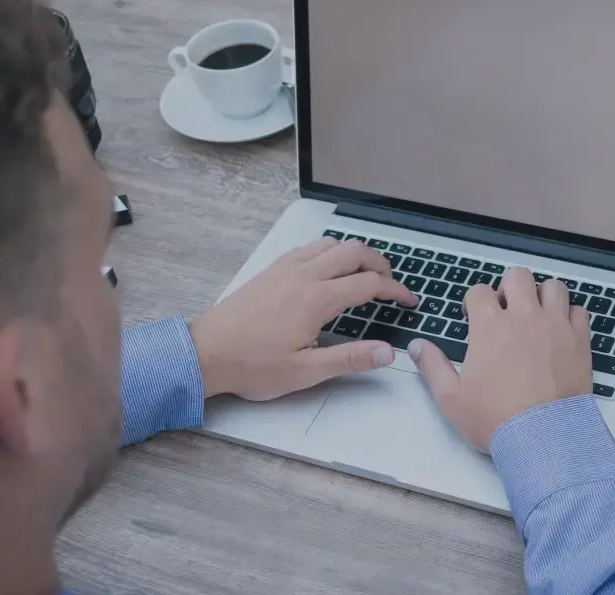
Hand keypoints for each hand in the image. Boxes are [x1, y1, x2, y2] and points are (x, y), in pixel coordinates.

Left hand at [189, 237, 416, 399]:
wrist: (206, 353)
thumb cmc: (251, 365)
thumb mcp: (306, 371)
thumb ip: (350, 358)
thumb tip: (386, 352)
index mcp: (316, 299)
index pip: (369, 284)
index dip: (395, 291)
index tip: (408, 300)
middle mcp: (303, 276)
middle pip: (354, 251)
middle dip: (380, 263)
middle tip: (391, 282)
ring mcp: (285, 269)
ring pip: (330, 243)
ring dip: (354, 252)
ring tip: (364, 272)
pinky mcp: (271, 270)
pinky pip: (308, 247)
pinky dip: (328, 250)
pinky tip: (327, 268)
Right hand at [407, 267, 590, 450]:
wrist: (545, 437)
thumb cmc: (495, 418)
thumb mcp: (451, 398)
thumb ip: (432, 367)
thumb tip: (416, 345)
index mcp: (490, 326)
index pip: (479, 291)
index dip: (473, 302)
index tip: (474, 318)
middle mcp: (524, 317)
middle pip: (517, 276)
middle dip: (508, 288)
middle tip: (507, 312)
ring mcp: (556, 326)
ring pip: (553, 287)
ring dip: (543, 296)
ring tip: (537, 316)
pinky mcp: (580, 340)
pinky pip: (579, 311)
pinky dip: (570, 316)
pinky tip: (562, 333)